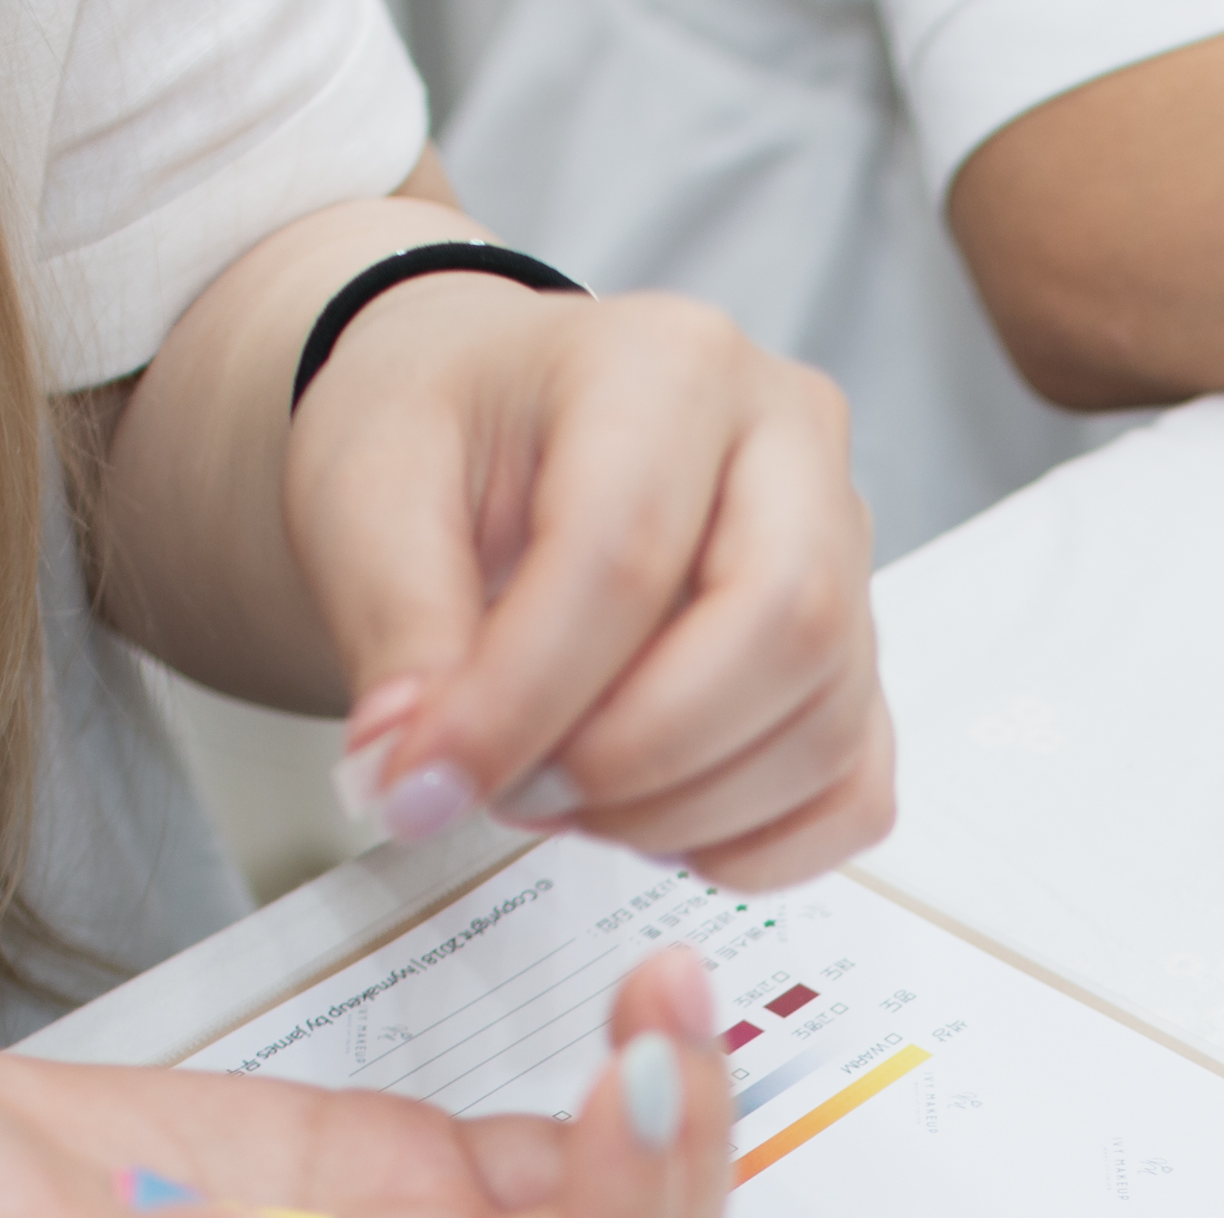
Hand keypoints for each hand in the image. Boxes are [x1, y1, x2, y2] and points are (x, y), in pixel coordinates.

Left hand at [292, 282, 892, 885]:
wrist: (500, 417)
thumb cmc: (453, 428)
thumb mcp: (368, 490)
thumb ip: (396, 630)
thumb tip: (413, 777)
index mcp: (668, 364)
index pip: (627, 550)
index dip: (522, 697)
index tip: (426, 782)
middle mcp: (789, 442)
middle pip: (783, 626)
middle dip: (634, 756)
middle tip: (515, 791)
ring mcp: (844, 553)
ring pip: (823, 723)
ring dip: (680, 811)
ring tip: (562, 798)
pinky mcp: (855, 654)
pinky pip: (853, 790)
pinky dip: (757, 848)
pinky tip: (651, 827)